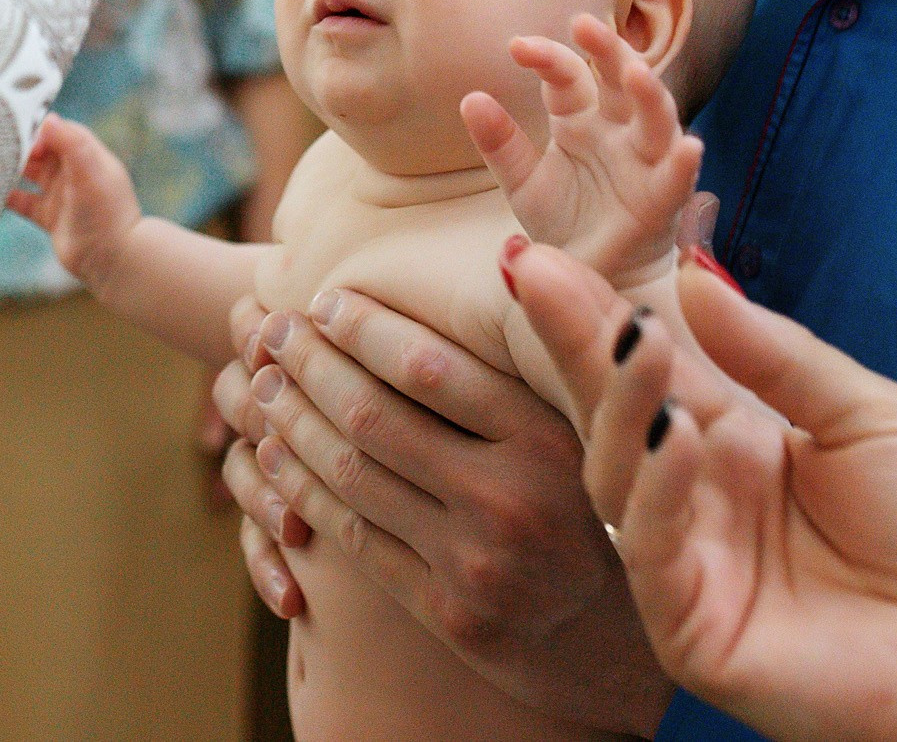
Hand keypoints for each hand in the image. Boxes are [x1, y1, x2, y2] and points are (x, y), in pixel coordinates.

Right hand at [6, 114, 143, 291]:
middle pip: (40, 150)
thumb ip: (71, 144)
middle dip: (19, 147)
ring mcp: (59, 194)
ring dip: (10, 170)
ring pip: (28, 175)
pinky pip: (22, 201)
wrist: (112, 260)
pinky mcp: (48, 216)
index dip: (39, 130)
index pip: (59, 131)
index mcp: (86, 155)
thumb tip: (48, 119)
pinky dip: (6, 196)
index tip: (20, 135)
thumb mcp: (90, 173)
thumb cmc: (106, 213)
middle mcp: (72, 172)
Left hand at [212, 288, 671, 730]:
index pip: (427, 367)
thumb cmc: (610, 503)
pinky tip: (276, 455)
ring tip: (263, 383)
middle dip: (310, 365)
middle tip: (272, 330)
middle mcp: (512, 501)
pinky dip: (303, 490)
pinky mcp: (448, 614)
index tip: (325, 300)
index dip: (363, 327)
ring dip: (292, 421)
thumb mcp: (613, 426)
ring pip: (352, 476)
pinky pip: (353, 539)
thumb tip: (512, 257)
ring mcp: (475, 564)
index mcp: (550, 440)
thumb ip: (567, 347)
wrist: (633, 640)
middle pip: (373, 417)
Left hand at [464, 14, 700, 287]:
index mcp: (582, 118)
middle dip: (607, 50)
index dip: (547, 57)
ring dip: (650, 94)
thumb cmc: (563, 219)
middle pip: (619, 79)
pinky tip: (689, 147)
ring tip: (636, 73)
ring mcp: (644, 161)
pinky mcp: (661, 199)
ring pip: (656, 117)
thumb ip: (500, 142)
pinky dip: (685, 162)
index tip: (517, 47)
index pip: (567, 75)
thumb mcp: (522, 180)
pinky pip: (677, 177)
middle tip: (584, 25)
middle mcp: (618, 130)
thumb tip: (470, 98)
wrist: (585, 275)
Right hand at [505, 244, 896, 741]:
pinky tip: (676, 437)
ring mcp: (691, 564)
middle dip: (578, 341)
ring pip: (618, 477)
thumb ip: (781, 357)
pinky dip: (655, 492)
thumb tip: (694, 281)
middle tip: (538, 272)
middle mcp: (700, 498)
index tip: (550, 254)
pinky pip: (652, 553)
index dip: (603, 315)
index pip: (654, 369)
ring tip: (638, 340)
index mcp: (740, 443)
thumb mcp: (875, 418)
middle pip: (617, 411)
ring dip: (621, 404)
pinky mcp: (693, 629)